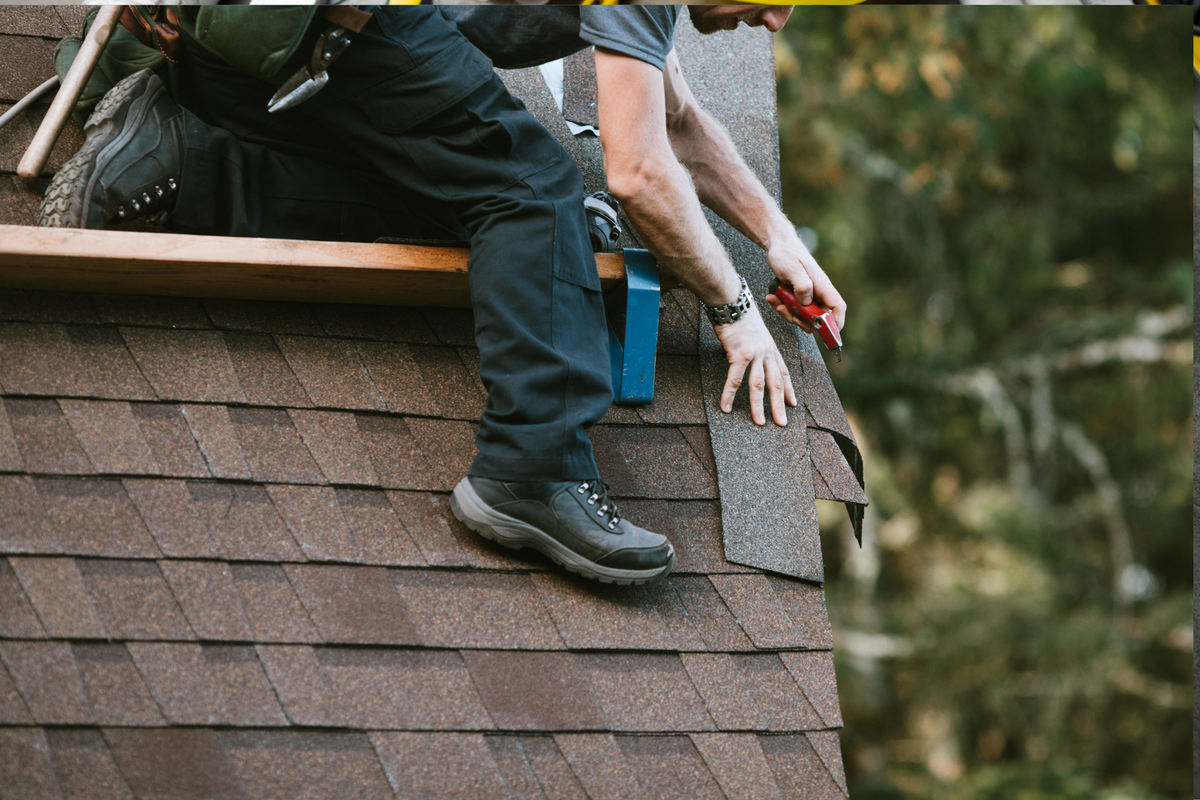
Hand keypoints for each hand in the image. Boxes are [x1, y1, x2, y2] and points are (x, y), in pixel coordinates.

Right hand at [712, 302, 797, 425]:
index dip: (789, 389)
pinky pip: (734, 379)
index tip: (793, 403)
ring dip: (758, 406)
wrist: (733, 303)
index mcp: (771, 349)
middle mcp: (766, 353)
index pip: (784, 373)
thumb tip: (748, 360)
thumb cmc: (741, 317)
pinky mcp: (739, 354)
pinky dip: (729, 394)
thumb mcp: (756, 334)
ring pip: (758, 385)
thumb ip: (756, 349)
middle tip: (782, 422)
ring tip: (759, 422)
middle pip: (775, 383)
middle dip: (779, 405)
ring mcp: (755, 354)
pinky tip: (726, 407)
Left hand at [763, 236, 846, 333]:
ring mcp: (808, 296)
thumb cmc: (787, 254)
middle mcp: (818, 293)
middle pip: (818, 318)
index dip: (835, 322)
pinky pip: (793, 310)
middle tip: (784, 309)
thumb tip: (807, 303)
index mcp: (822, 286)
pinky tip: (772, 298)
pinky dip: (782, 307)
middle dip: (800, 320)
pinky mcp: (798, 297)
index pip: (837, 307)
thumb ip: (802, 286)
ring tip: (775, 300)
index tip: (826, 332)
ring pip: (803, 317)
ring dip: (788, 313)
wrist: (778, 246)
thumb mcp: (792, 269)